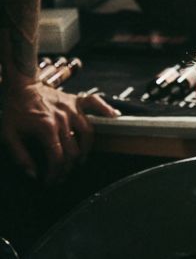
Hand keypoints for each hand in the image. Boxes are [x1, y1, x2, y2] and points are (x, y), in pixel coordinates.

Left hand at [1, 82, 118, 182]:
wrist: (20, 86)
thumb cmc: (14, 110)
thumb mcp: (7, 136)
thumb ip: (20, 157)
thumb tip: (33, 174)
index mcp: (46, 128)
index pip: (57, 158)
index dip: (55, 173)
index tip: (50, 181)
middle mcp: (63, 119)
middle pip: (73, 150)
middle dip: (68, 168)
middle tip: (61, 176)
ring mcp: (72, 108)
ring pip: (87, 133)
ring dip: (85, 150)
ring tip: (79, 160)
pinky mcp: (76, 100)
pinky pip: (95, 103)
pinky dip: (106, 109)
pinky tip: (114, 116)